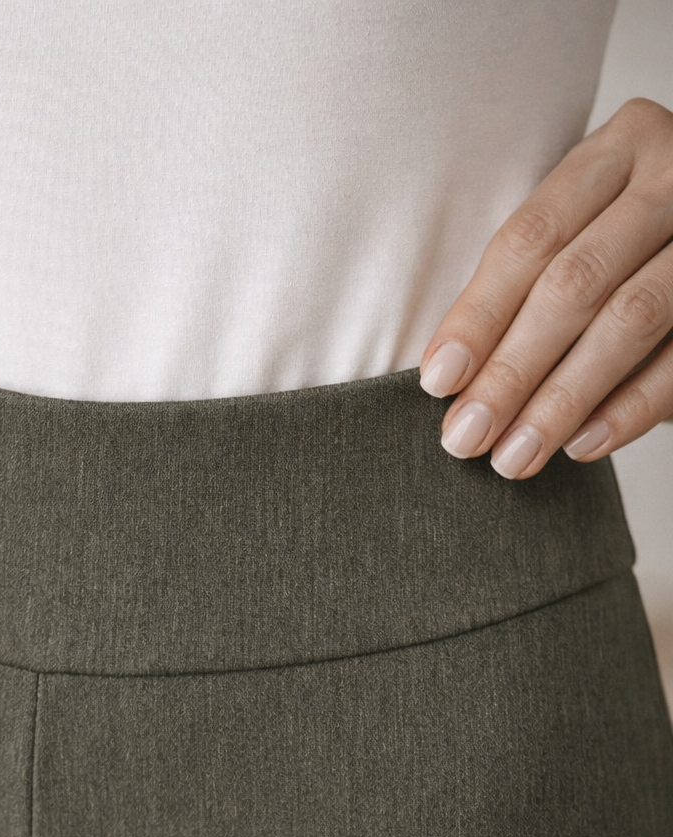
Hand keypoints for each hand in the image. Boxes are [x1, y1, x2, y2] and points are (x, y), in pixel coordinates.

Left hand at [419, 97, 672, 478]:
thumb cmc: (629, 241)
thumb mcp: (586, 225)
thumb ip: (532, 278)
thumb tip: (452, 377)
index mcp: (620, 148)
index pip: (532, 236)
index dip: (479, 313)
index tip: (438, 381)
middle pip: (575, 282)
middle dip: (512, 370)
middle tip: (466, 436)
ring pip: (629, 322)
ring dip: (562, 401)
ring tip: (514, 457)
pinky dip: (629, 410)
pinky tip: (580, 446)